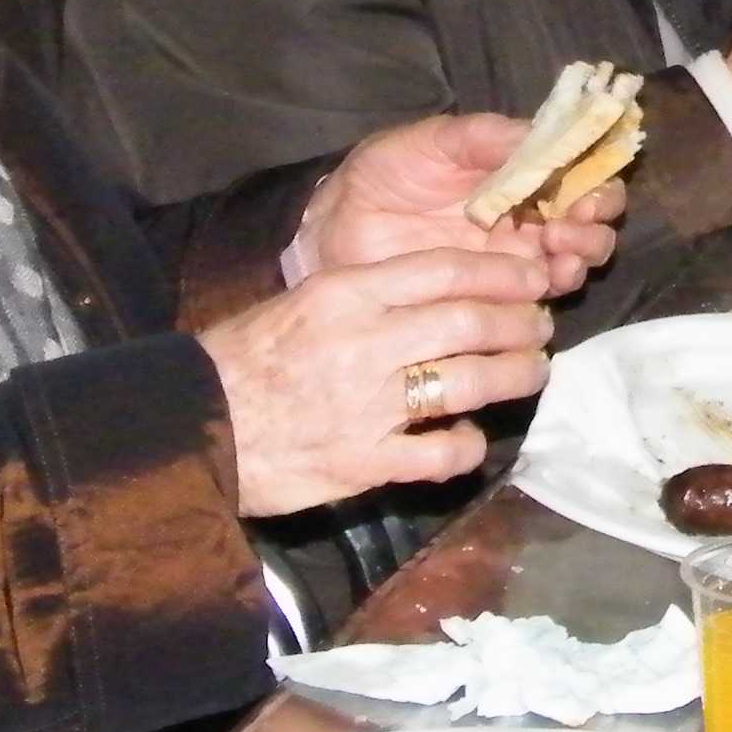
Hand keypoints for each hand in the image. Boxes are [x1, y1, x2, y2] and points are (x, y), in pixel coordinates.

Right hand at [202, 245, 562, 515]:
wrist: (191, 430)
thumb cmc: (242, 361)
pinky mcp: (364, 461)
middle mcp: (364, 343)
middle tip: (540, 326)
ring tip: (532, 373)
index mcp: (345, 294)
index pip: (443, 270)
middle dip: (518, 322)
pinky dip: (467, 446)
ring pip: (469, 382)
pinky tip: (472, 441)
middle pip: (468, 321)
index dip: (500, 272)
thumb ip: (366, 295)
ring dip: (513, 376)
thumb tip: (436, 288)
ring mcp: (367, 405)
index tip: (532, 276)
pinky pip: (439, 452)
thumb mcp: (299, 303)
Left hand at [296, 114, 619, 298]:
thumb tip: (544, 135)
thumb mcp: (433, 140)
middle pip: (592, 220)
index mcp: (522, 173)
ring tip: (559, 249)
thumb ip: (486, 136)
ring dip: (583, 253)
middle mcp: (530, 215)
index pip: (581, 173)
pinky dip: (556, 286)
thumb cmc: (386, 174)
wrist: (338, 228)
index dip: (597, 178)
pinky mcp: (496, 296)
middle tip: (572, 221)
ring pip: (577, 258)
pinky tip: (546, 278)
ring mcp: (516, 259)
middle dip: (595, 221)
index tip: (585, 186)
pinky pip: (542, 297)